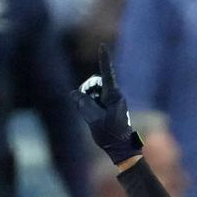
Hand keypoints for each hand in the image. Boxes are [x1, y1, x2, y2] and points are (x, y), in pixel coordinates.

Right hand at [70, 44, 143, 164]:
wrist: (121, 150)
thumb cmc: (111, 134)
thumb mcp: (92, 118)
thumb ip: (82, 103)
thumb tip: (74, 93)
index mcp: (114, 95)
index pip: (107, 73)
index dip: (104, 59)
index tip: (103, 46)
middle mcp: (113, 96)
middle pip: (94, 83)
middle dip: (87, 90)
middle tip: (89, 108)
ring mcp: (110, 102)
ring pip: (91, 93)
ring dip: (87, 101)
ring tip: (94, 117)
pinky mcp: (107, 108)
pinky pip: (92, 102)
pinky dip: (89, 107)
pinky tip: (94, 120)